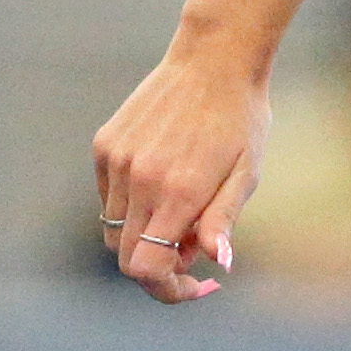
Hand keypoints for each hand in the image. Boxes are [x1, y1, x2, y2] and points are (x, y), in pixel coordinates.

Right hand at [91, 51, 269, 302]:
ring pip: (113, 229)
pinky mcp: (104, 145)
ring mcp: (115, 161)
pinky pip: (108, 197)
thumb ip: (223, 221)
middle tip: (195, 248)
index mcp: (176, 192)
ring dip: (144, 237)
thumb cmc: (241, 120)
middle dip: (159, 267)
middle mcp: (138, 179)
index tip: (197, 283)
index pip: (145, 269)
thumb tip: (217, 263)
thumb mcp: (246, 175)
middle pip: (125, 256)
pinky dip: (132, 206)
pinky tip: (165, 183)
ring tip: (183, 211)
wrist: (214, 62)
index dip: (168, 289)